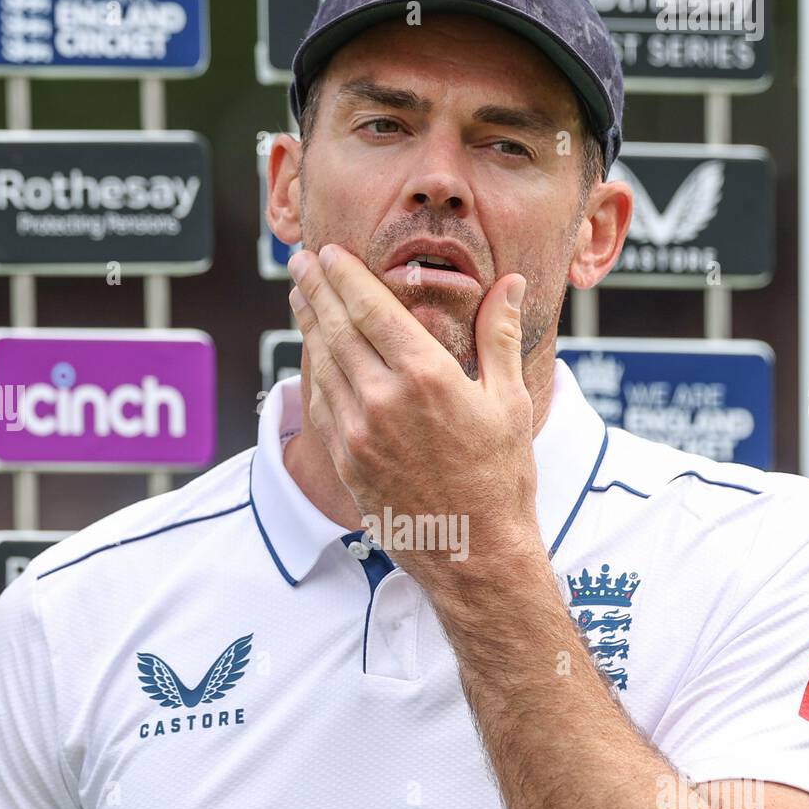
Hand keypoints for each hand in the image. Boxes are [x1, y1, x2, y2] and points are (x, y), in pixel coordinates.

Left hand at [287, 243, 541, 588]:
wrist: (475, 555)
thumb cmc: (501, 480)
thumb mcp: (508, 402)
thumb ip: (498, 336)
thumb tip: (507, 283)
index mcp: (425, 377)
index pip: (371, 309)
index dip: (345, 276)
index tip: (329, 253)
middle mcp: (383, 400)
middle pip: (337, 329)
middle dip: (316, 290)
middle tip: (300, 262)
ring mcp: (358, 434)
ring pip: (322, 365)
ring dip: (308, 327)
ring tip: (300, 299)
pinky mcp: (347, 463)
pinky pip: (321, 407)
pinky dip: (313, 374)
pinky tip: (313, 358)